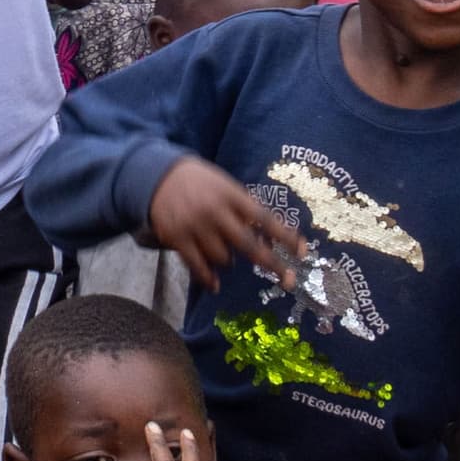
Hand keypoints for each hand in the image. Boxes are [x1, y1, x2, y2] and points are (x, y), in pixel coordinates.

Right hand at [143, 158, 303, 287]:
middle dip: (271, 263)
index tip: (303, 251)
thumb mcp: (224, 185)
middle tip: (288, 280)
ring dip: (229, 260)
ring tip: (224, 251)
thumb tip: (266, 237)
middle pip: (248, 244)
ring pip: (223, 258)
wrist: (157, 175)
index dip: (285, 236)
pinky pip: (197, 266)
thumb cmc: (199, 182)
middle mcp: (216, 211)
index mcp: (231, 195)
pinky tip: (215, 285)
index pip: (264, 218)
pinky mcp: (177, 238)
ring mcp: (196, 226)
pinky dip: (208, 278)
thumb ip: (243, 208)